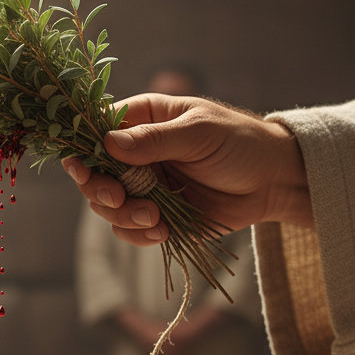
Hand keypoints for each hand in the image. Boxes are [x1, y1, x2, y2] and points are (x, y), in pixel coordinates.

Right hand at [63, 94, 312, 245]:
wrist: (273, 180)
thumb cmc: (239, 142)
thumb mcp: (199, 133)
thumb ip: (155, 140)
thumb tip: (108, 143)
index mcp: (142, 119)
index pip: (96, 130)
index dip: (83, 149)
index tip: (81, 167)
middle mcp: (137, 153)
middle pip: (94, 174)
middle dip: (100, 191)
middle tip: (118, 199)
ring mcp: (146, 186)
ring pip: (109, 207)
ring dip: (123, 217)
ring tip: (155, 219)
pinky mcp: (159, 216)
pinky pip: (132, 230)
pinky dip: (139, 235)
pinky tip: (162, 232)